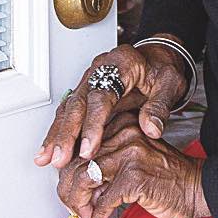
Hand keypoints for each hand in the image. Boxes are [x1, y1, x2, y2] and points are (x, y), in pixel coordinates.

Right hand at [34, 40, 189, 170]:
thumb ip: (160, 106)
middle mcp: (99, 71)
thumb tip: (151, 129)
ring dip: (57, 134)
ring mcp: (88, 81)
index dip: (93, 125)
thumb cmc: (161, 70)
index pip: (101, 96)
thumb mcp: (170, 84)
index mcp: (120, 64)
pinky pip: (67, 111)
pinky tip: (50, 149)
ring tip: (48, 158)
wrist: (156, 59)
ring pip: (67, 108)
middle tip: (60, 159)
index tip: (89, 150)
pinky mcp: (84, 92)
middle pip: (77, 103)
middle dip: (66, 134)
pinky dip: (58, 131)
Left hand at [66, 116, 209, 217]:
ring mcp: (129, 154)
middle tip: (74, 208)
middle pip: (75, 161)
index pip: (78, 146)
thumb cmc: (167, 177)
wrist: (198, 188)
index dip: (67, 172)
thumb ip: (104, 167)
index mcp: (120, 125)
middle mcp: (123, 134)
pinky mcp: (135, 177)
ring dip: (79, 205)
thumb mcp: (131, 161)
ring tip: (84, 216)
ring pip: (83, 179)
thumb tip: (75, 187)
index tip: (68, 190)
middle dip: (68, 191)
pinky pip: (103, 201)